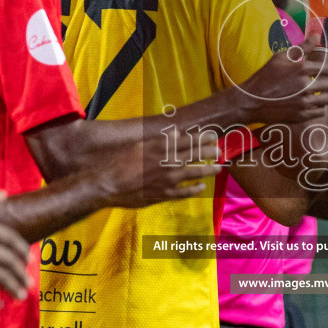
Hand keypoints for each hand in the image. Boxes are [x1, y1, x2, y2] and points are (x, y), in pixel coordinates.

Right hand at [95, 135, 222, 207]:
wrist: (108, 184)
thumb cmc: (119, 162)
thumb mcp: (139, 145)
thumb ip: (159, 141)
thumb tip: (175, 134)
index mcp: (161, 147)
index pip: (188, 140)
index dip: (203, 138)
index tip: (212, 136)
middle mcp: (167, 162)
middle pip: (195, 155)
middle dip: (209, 152)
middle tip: (219, 150)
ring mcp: (167, 179)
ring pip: (194, 173)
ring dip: (208, 170)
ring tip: (218, 168)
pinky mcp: (163, 194)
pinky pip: (184, 192)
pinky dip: (194, 189)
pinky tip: (202, 187)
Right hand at [236, 36, 327, 125]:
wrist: (251, 101)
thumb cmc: (265, 77)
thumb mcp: (280, 57)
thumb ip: (301, 47)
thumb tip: (316, 34)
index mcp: (301, 69)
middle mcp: (305, 86)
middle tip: (327, 82)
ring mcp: (304, 102)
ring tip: (323, 93)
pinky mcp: (301, 115)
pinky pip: (321, 111)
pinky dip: (320, 107)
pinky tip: (314, 103)